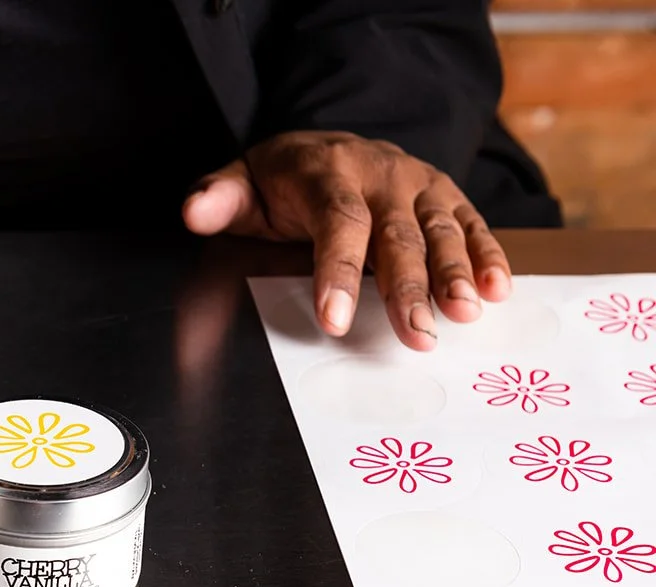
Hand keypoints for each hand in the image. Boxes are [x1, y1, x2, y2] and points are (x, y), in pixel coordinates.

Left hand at [182, 131, 512, 351]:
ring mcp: (417, 182)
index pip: (336, 223)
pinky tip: (498, 289)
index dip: (338, 271)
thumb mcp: (241, 185)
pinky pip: (470, 223)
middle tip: (416, 335)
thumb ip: (217, 200)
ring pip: (440, 229)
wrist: (324, 144)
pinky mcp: (444, 195)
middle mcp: (380, 173)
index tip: (334, 320)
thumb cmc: (280, 181)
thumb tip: (194, 213)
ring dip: (456, 273)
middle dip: (407, 287)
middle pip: (395, 234)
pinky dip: (488, 255)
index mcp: (326, 173)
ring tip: (464, 314)